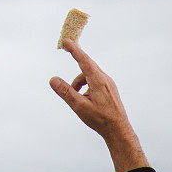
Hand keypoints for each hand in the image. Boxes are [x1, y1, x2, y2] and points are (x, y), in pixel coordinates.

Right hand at [49, 40, 148, 171]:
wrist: (119, 131)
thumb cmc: (100, 119)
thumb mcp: (79, 106)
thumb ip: (66, 92)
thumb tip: (53, 79)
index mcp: (98, 80)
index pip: (84, 60)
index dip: (74, 49)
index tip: (67, 41)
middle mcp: (105, 78)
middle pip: (87, 65)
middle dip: (77, 58)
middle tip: (67, 49)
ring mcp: (109, 84)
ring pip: (90, 75)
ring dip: (79, 81)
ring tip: (75, 96)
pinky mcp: (110, 89)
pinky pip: (95, 81)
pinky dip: (86, 85)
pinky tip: (85, 99)